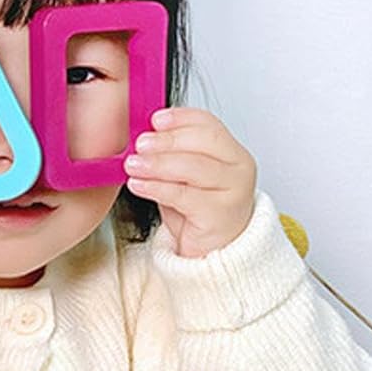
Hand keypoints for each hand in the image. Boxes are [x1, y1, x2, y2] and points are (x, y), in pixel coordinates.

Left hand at [123, 108, 256, 258]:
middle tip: (139, 144)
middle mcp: (239, 169)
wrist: (211, 252)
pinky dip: (156, 187)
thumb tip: (143, 135)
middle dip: (167, 141)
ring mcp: (233, 192)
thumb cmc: (197, 210)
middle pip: (203, 142)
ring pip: (193, 167)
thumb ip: (171, 154)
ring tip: (133, 164)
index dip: (180, 119)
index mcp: (232, 152)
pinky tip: (138, 185)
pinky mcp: (219, 216)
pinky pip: (183, 196)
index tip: (154, 120)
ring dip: (158, 164)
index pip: (209, 124)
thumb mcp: (184, 176)